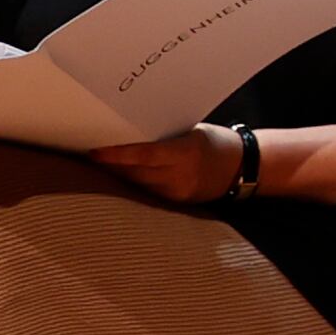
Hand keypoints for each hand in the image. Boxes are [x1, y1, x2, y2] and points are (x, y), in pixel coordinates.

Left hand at [87, 124, 243, 205]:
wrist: (245, 167)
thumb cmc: (216, 142)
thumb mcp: (193, 133)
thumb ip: (165, 138)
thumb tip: (130, 134)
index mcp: (185, 153)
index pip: (143, 155)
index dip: (117, 155)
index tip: (95, 151)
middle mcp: (180, 175)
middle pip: (135, 172)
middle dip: (112, 164)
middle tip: (90, 152)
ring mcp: (177, 191)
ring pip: (138, 183)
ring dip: (120, 174)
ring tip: (102, 163)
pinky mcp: (177, 202)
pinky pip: (148, 191)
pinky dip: (135, 182)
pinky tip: (125, 175)